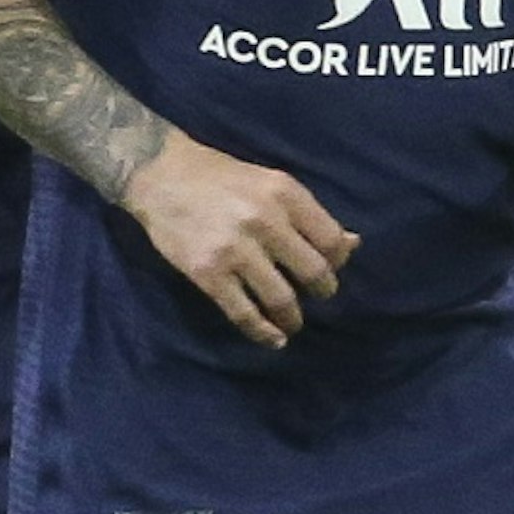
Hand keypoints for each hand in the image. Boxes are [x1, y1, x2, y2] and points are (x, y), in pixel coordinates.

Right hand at [120, 131, 357, 348]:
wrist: (160, 174)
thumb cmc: (220, 177)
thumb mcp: (270, 183)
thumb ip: (308, 215)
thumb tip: (353, 245)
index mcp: (285, 193)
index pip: (332, 240)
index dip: (338, 262)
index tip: (329, 270)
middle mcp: (265, 221)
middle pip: (313, 273)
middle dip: (322, 292)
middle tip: (317, 297)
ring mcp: (236, 250)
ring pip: (282, 299)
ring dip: (293, 318)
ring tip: (292, 323)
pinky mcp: (208, 273)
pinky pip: (244, 313)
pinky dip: (263, 333)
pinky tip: (272, 339)